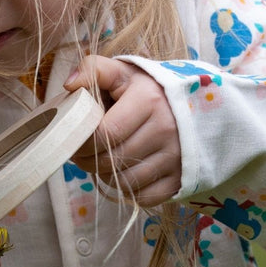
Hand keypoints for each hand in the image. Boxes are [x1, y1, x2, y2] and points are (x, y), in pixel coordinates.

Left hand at [65, 56, 181, 206]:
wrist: (196, 104)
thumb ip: (94, 70)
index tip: (75, 140)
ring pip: (125, 181)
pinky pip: (144, 196)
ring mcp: (178, 155)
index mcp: (149, 101)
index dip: (81, 142)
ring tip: (103, 160)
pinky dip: (129, 190)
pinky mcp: (182, 177)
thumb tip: (69, 85)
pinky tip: (125, 173)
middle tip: (84, 153)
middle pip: (111, 160)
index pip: (103, 134)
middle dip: (88, 160)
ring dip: (106, 175)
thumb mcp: (123, 72)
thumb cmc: (147, 89)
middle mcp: (167, 129)